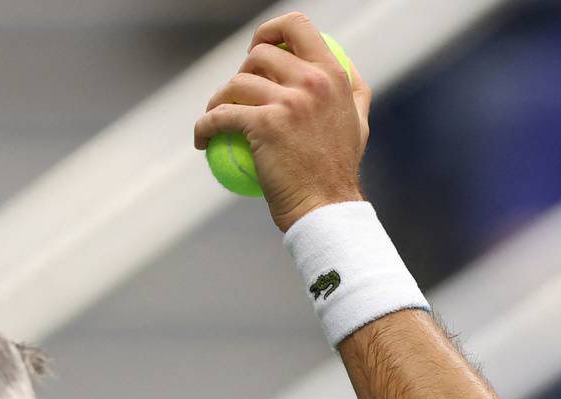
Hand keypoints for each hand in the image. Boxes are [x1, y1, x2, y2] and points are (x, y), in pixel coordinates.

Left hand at [194, 11, 371, 231]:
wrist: (327, 210)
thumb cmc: (338, 172)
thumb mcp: (358, 124)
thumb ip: (351, 90)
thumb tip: (340, 66)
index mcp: (333, 74)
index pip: (297, 26)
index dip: (269, 30)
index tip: (257, 49)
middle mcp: (312, 81)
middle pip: (259, 55)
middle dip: (241, 71)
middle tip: (237, 95)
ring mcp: (289, 102)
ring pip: (236, 84)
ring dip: (218, 99)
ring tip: (216, 118)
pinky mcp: (264, 125)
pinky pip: (221, 116)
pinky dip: (204, 127)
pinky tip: (202, 139)